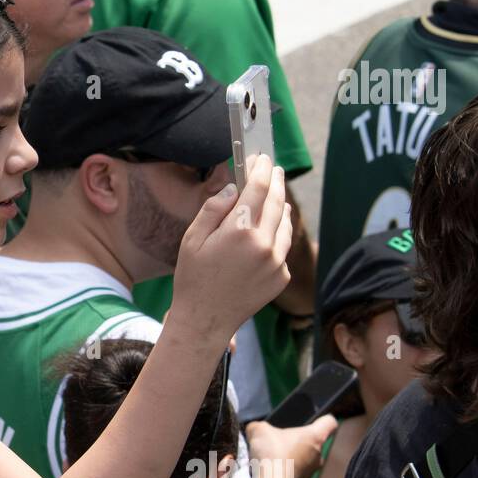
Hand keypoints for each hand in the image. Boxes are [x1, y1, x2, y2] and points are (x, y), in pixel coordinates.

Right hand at [169, 154, 293, 343]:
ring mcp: (276, 261)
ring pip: (285, 222)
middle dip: (274, 181)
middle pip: (277, 201)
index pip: (258, 188)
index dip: (260, 168)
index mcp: (239, 231)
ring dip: (280, 204)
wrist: (206, 320)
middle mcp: (264, 244)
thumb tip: (235, 188)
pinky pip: (283, 245)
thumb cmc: (193, 278)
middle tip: (272, 168)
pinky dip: (278, 232)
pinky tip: (267, 230)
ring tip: (273, 195)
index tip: (260, 157)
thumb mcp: (192, 239)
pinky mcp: (282, 276)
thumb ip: (214, 208)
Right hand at [244, 414, 338, 477]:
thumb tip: (255, 430)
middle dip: (297, 441)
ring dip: (290, 457)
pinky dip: (283, 471)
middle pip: (313, 443)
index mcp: (315, 436)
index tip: (314, 420)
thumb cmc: (272, 453)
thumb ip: (259, 427)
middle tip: (280, 441)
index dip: (323, 419)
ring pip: (303, 459)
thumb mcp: (259, 430)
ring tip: (271, 457)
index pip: (329, 423)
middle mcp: (318, 455)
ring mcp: (310, 472)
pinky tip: (269, 469)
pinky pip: (293, 473)